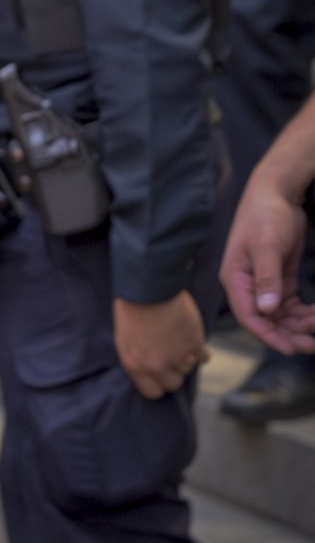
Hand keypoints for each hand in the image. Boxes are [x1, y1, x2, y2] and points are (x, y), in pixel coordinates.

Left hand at [114, 292, 209, 399]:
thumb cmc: (132, 309)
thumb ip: (138, 360)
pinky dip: (200, 349)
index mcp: (136, 366)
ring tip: (178, 339)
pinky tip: (192, 337)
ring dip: (186, 358)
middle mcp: (157, 366)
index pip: (152, 393)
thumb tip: (150, 371)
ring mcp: (177, 356)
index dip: (158, 384)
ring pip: (189, 370)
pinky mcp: (194, 344)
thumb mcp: (124, 340)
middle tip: (171, 355)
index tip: (160, 374)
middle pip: (173, 384)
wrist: (149, 289)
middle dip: (174, 372)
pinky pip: (203, 357)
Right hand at [221, 172, 314, 351]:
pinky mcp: (279, 280)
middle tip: (313, 344)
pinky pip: (291, 305)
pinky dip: (304, 312)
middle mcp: (247, 286)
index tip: (289, 348)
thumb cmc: (265, 215)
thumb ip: (267, 279)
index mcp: (235, 279)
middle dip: (289, 334)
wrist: (276, 194)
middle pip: (266, 321)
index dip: (267, 335)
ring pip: (280, 316)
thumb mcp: (267, 246)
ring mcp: (263, 284)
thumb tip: (267, 310)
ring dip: (299, 325)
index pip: (248, 316)